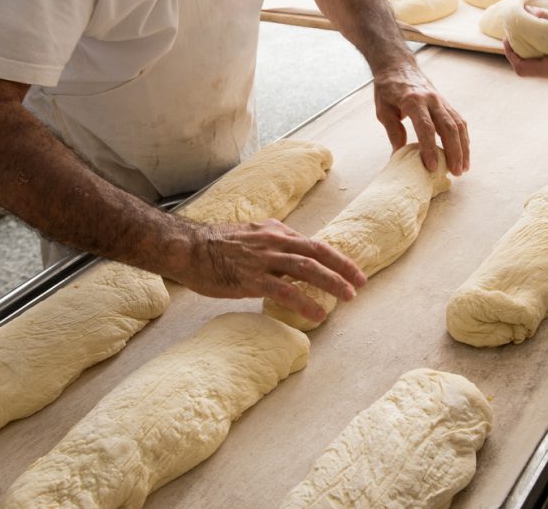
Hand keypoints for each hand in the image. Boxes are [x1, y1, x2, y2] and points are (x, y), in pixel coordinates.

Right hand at [180, 219, 366, 321]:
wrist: (187, 248)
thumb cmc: (213, 244)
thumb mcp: (249, 234)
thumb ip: (271, 240)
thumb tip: (290, 246)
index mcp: (274, 232)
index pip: (312, 244)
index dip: (335, 257)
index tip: (351, 270)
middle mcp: (273, 242)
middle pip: (317, 253)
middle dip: (343, 268)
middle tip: (361, 282)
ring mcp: (263, 260)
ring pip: (307, 269)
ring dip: (331, 282)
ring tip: (348, 297)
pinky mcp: (251, 279)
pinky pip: (284, 291)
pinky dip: (305, 302)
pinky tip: (317, 314)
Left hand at [373, 61, 469, 174]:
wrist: (398, 66)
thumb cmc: (388, 89)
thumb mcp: (383, 110)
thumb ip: (393, 132)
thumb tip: (399, 155)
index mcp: (413, 101)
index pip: (426, 127)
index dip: (430, 148)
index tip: (432, 166)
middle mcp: (431, 100)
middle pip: (449, 127)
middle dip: (454, 152)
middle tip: (455, 172)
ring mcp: (441, 101)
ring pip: (458, 125)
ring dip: (463, 148)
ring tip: (463, 168)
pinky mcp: (446, 103)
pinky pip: (459, 121)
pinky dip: (463, 139)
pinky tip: (463, 154)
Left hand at [504, 6, 547, 83]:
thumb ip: (547, 19)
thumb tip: (528, 12)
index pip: (523, 69)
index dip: (511, 54)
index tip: (508, 38)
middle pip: (533, 69)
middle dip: (523, 51)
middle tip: (518, 33)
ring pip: (546, 67)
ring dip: (538, 51)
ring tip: (533, 32)